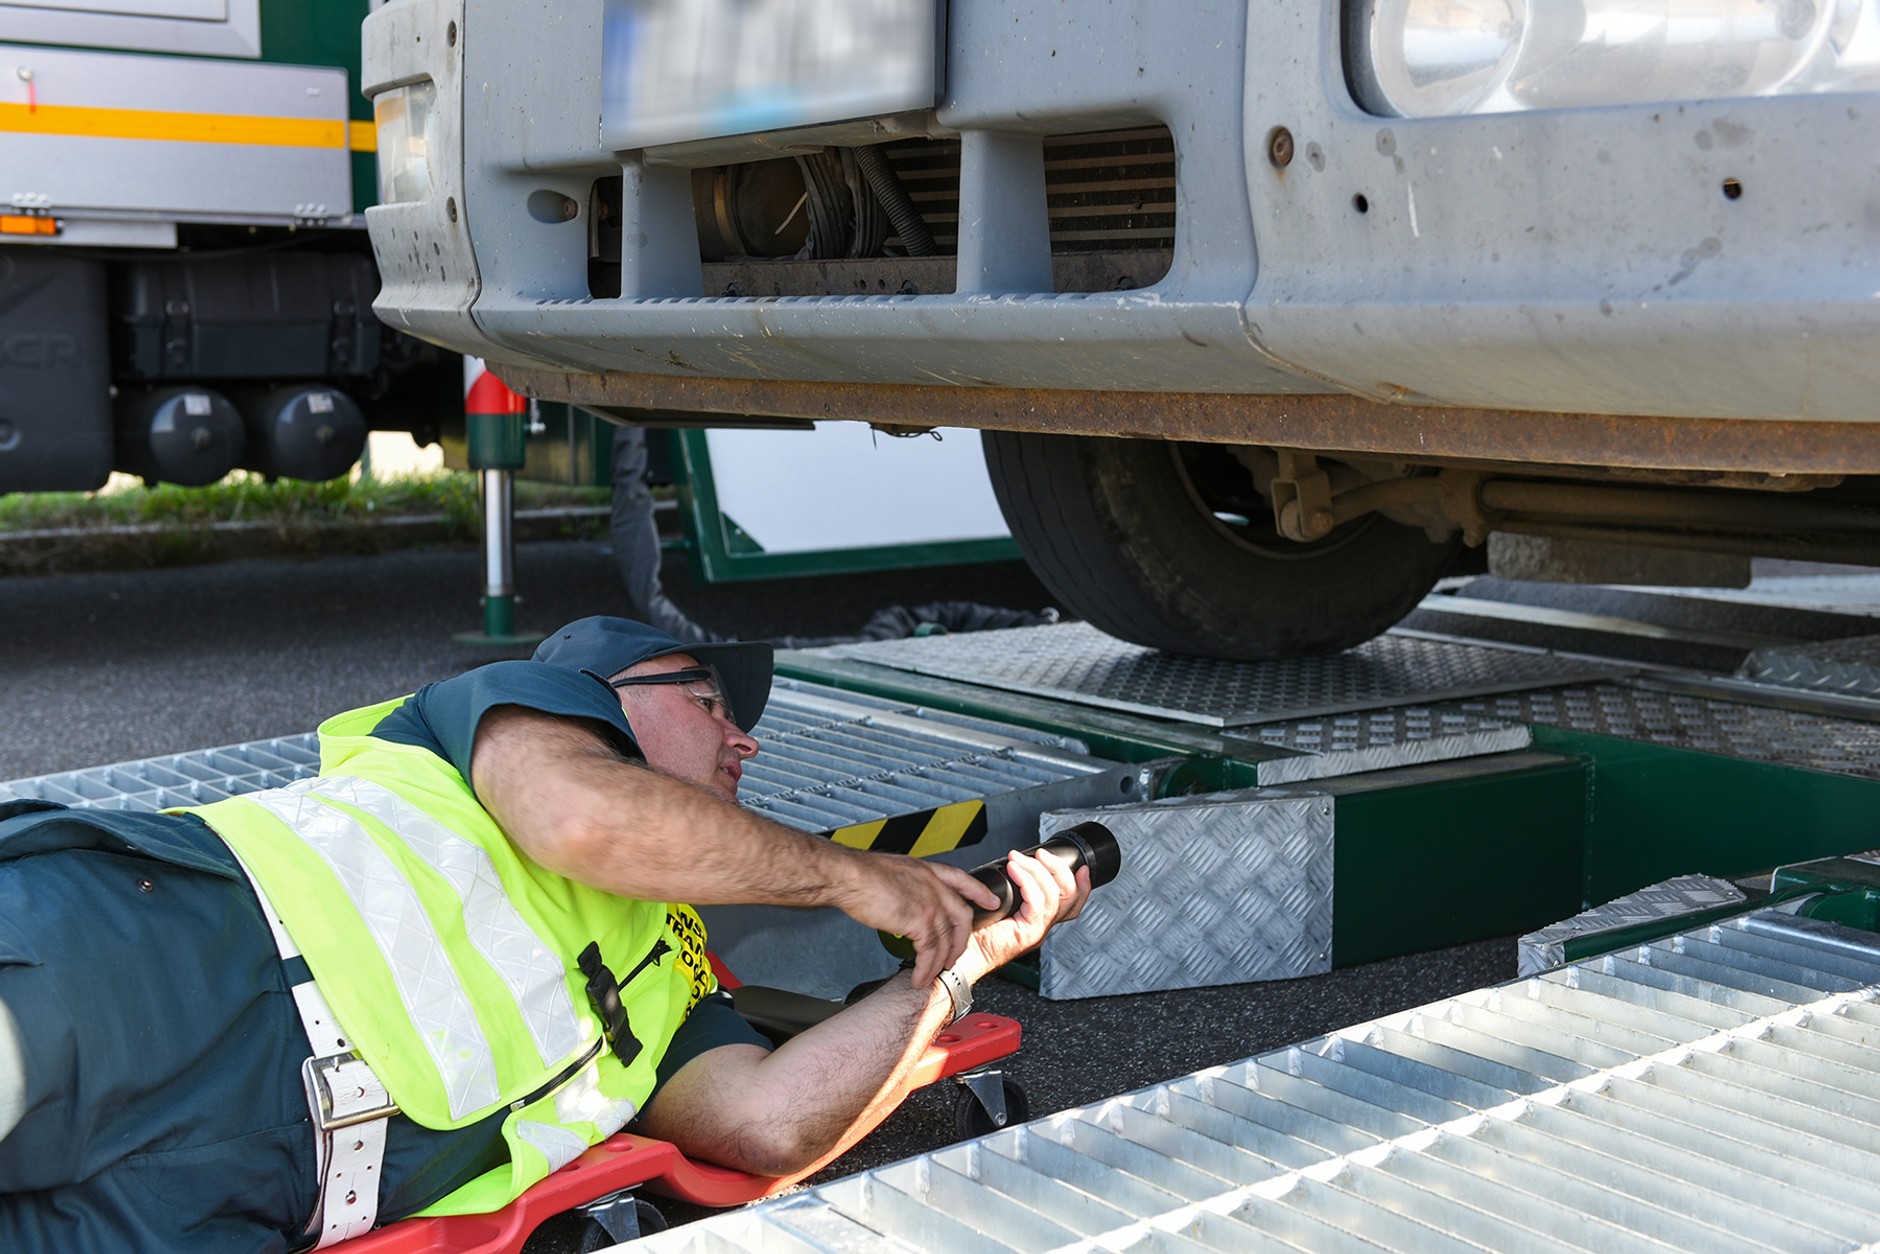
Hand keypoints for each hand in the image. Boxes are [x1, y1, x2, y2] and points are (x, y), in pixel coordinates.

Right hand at [832, 851, 1001, 987]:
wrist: (849, 876)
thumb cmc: (861, 873)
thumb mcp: (895, 871)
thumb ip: (908, 886)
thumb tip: (905, 900)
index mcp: (927, 871)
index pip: (962, 880)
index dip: (978, 892)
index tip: (989, 901)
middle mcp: (933, 885)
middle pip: (961, 916)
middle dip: (961, 941)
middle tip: (955, 956)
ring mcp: (929, 902)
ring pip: (946, 939)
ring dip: (940, 961)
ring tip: (933, 973)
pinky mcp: (919, 920)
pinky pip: (929, 951)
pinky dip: (926, 968)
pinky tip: (920, 976)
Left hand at [961, 850, 1091, 979]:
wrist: (964, 954)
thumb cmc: (975, 930)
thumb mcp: (1000, 903)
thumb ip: (1014, 889)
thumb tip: (1016, 864)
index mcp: (1039, 919)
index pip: (1072, 902)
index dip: (1082, 884)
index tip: (1082, 866)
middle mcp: (1043, 925)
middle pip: (1070, 896)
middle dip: (1059, 868)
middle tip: (1041, 854)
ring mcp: (1038, 930)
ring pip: (1054, 895)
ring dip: (1036, 870)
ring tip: (1018, 858)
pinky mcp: (1028, 933)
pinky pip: (1036, 903)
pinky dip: (1027, 882)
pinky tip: (1014, 871)